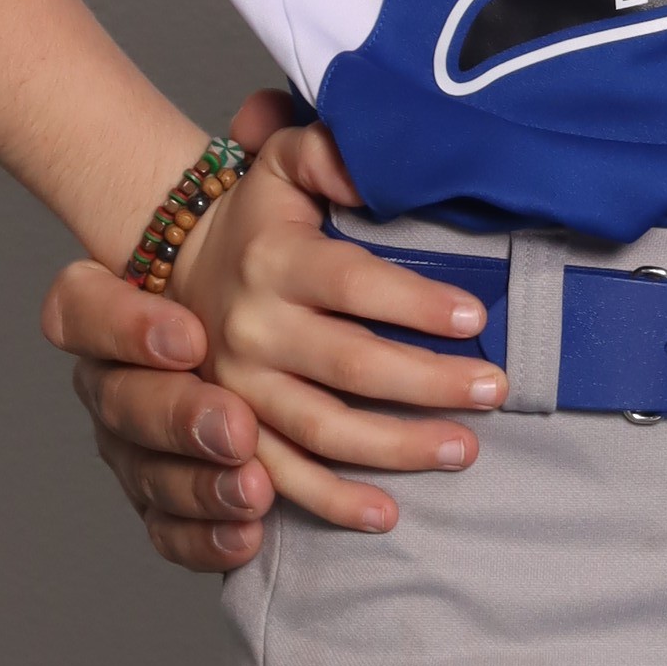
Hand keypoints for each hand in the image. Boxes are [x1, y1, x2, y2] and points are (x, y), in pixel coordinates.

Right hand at [41, 95, 501, 565]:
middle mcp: (251, 328)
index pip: (353, 282)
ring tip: (464, 448)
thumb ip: (324, 152)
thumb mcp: (282, 166)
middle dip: (428, 381)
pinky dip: (332, 501)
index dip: (414, 302)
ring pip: (323, 429)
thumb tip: (364, 165)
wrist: (172, 273)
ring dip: (397, 446)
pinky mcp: (231, 435)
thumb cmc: (259, 221)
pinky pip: (284, 476)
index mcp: (272, 259)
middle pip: (350, 364)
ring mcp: (237, 389)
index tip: (475, 317)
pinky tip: (387, 513)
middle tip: (494, 389)